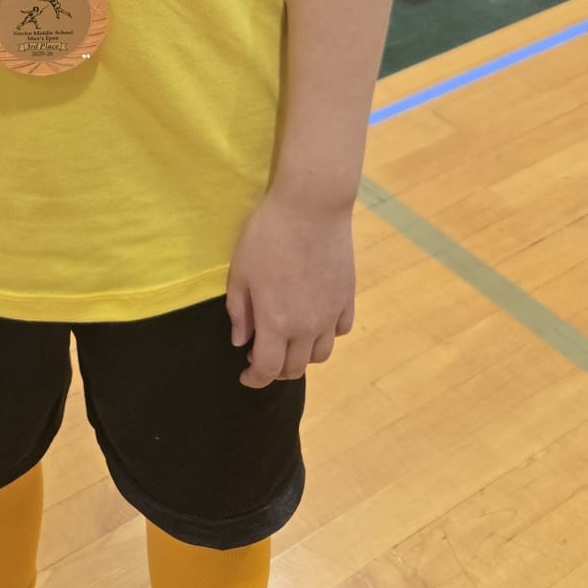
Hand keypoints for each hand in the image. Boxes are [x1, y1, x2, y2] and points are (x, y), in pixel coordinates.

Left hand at [226, 189, 355, 386]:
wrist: (311, 208)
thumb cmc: (268, 236)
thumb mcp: (240, 272)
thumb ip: (240, 311)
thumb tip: (241, 341)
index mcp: (276, 322)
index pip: (267, 369)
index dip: (254, 379)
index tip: (244, 375)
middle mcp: (307, 327)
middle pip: (295, 368)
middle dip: (276, 370)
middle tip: (262, 355)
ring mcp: (331, 314)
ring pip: (321, 354)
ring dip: (302, 357)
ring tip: (289, 342)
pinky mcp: (347, 298)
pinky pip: (341, 330)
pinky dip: (327, 334)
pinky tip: (315, 321)